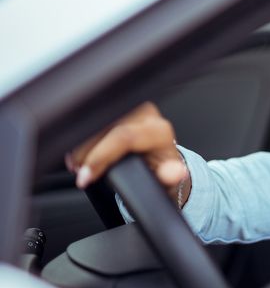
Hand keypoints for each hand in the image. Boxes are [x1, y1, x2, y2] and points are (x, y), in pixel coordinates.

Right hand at [65, 102, 190, 206]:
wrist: (160, 161)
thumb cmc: (162, 171)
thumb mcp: (169, 180)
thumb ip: (171, 176)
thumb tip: (175, 173)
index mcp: (159, 130)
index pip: (123, 137)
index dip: (100, 157)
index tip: (85, 176)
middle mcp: (147, 115)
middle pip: (106, 128)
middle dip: (86, 152)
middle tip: (78, 172)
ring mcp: (132, 109)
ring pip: (96, 122)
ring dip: (81, 144)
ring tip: (77, 165)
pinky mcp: (120, 108)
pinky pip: (95, 119)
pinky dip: (82, 136)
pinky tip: (78, 152)